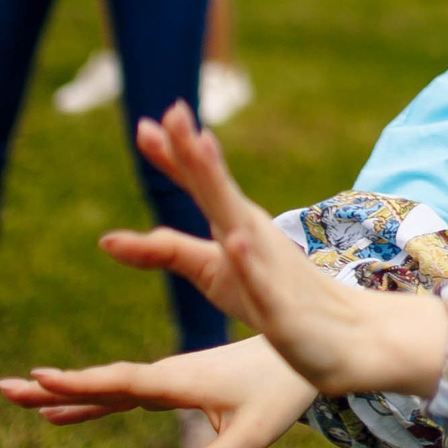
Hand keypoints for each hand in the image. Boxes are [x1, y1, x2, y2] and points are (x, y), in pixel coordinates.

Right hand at [0, 336, 316, 447]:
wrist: (300, 346)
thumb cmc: (279, 393)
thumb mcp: (250, 436)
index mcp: (180, 380)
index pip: (121, 383)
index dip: (80, 384)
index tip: (39, 379)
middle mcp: (166, 375)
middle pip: (101, 383)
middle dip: (54, 388)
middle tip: (4, 388)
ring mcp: (165, 379)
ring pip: (106, 387)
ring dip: (63, 392)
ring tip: (17, 396)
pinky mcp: (171, 385)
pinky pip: (121, 394)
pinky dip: (90, 401)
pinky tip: (62, 412)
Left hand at [120, 103, 447, 400]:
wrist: (343, 337)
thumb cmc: (271, 299)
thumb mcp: (209, 272)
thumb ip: (164, 250)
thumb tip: (104, 239)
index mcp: (234, 222)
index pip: (200, 183)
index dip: (172, 154)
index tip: (144, 125)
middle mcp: (252, 233)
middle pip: (217, 188)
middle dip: (194, 150)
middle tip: (175, 109)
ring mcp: (268, 265)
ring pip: (239, 221)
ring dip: (222, 186)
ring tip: (202, 150)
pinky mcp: (281, 305)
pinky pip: (262, 280)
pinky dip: (249, 259)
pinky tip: (236, 239)